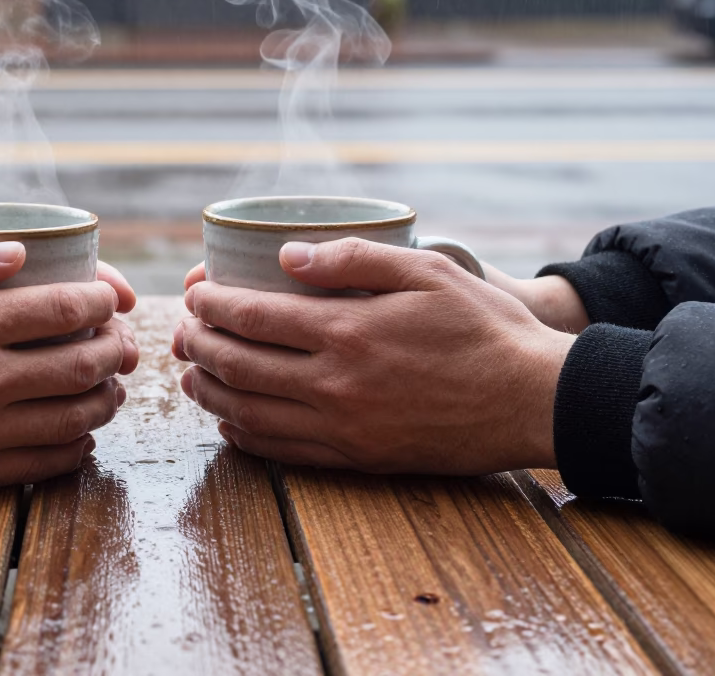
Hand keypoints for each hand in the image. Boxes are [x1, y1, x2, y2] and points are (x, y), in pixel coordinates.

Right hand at [0, 233, 138, 499]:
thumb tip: (17, 253)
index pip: (64, 308)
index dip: (101, 301)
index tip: (108, 299)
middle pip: (82, 365)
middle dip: (114, 350)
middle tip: (119, 344)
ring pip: (73, 418)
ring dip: (105, 400)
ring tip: (109, 388)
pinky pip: (41, 466)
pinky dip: (74, 449)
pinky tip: (78, 435)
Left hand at [173, 238, 574, 475]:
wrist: (533, 402)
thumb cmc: (484, 328)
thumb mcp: (426, 271)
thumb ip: (352, 259)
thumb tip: (285, 256)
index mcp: (347, 331)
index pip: (251, 316)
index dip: (211, 304)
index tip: (194, 292)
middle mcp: (335, 384)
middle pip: (238, 366)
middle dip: (198, 346)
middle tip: (181, 332)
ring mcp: (343, 428)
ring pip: (250, 413)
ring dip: (209, 393)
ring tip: (190, 377)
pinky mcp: (357, 458)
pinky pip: (282, 451)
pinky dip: (244, 435)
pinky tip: (231, 422)